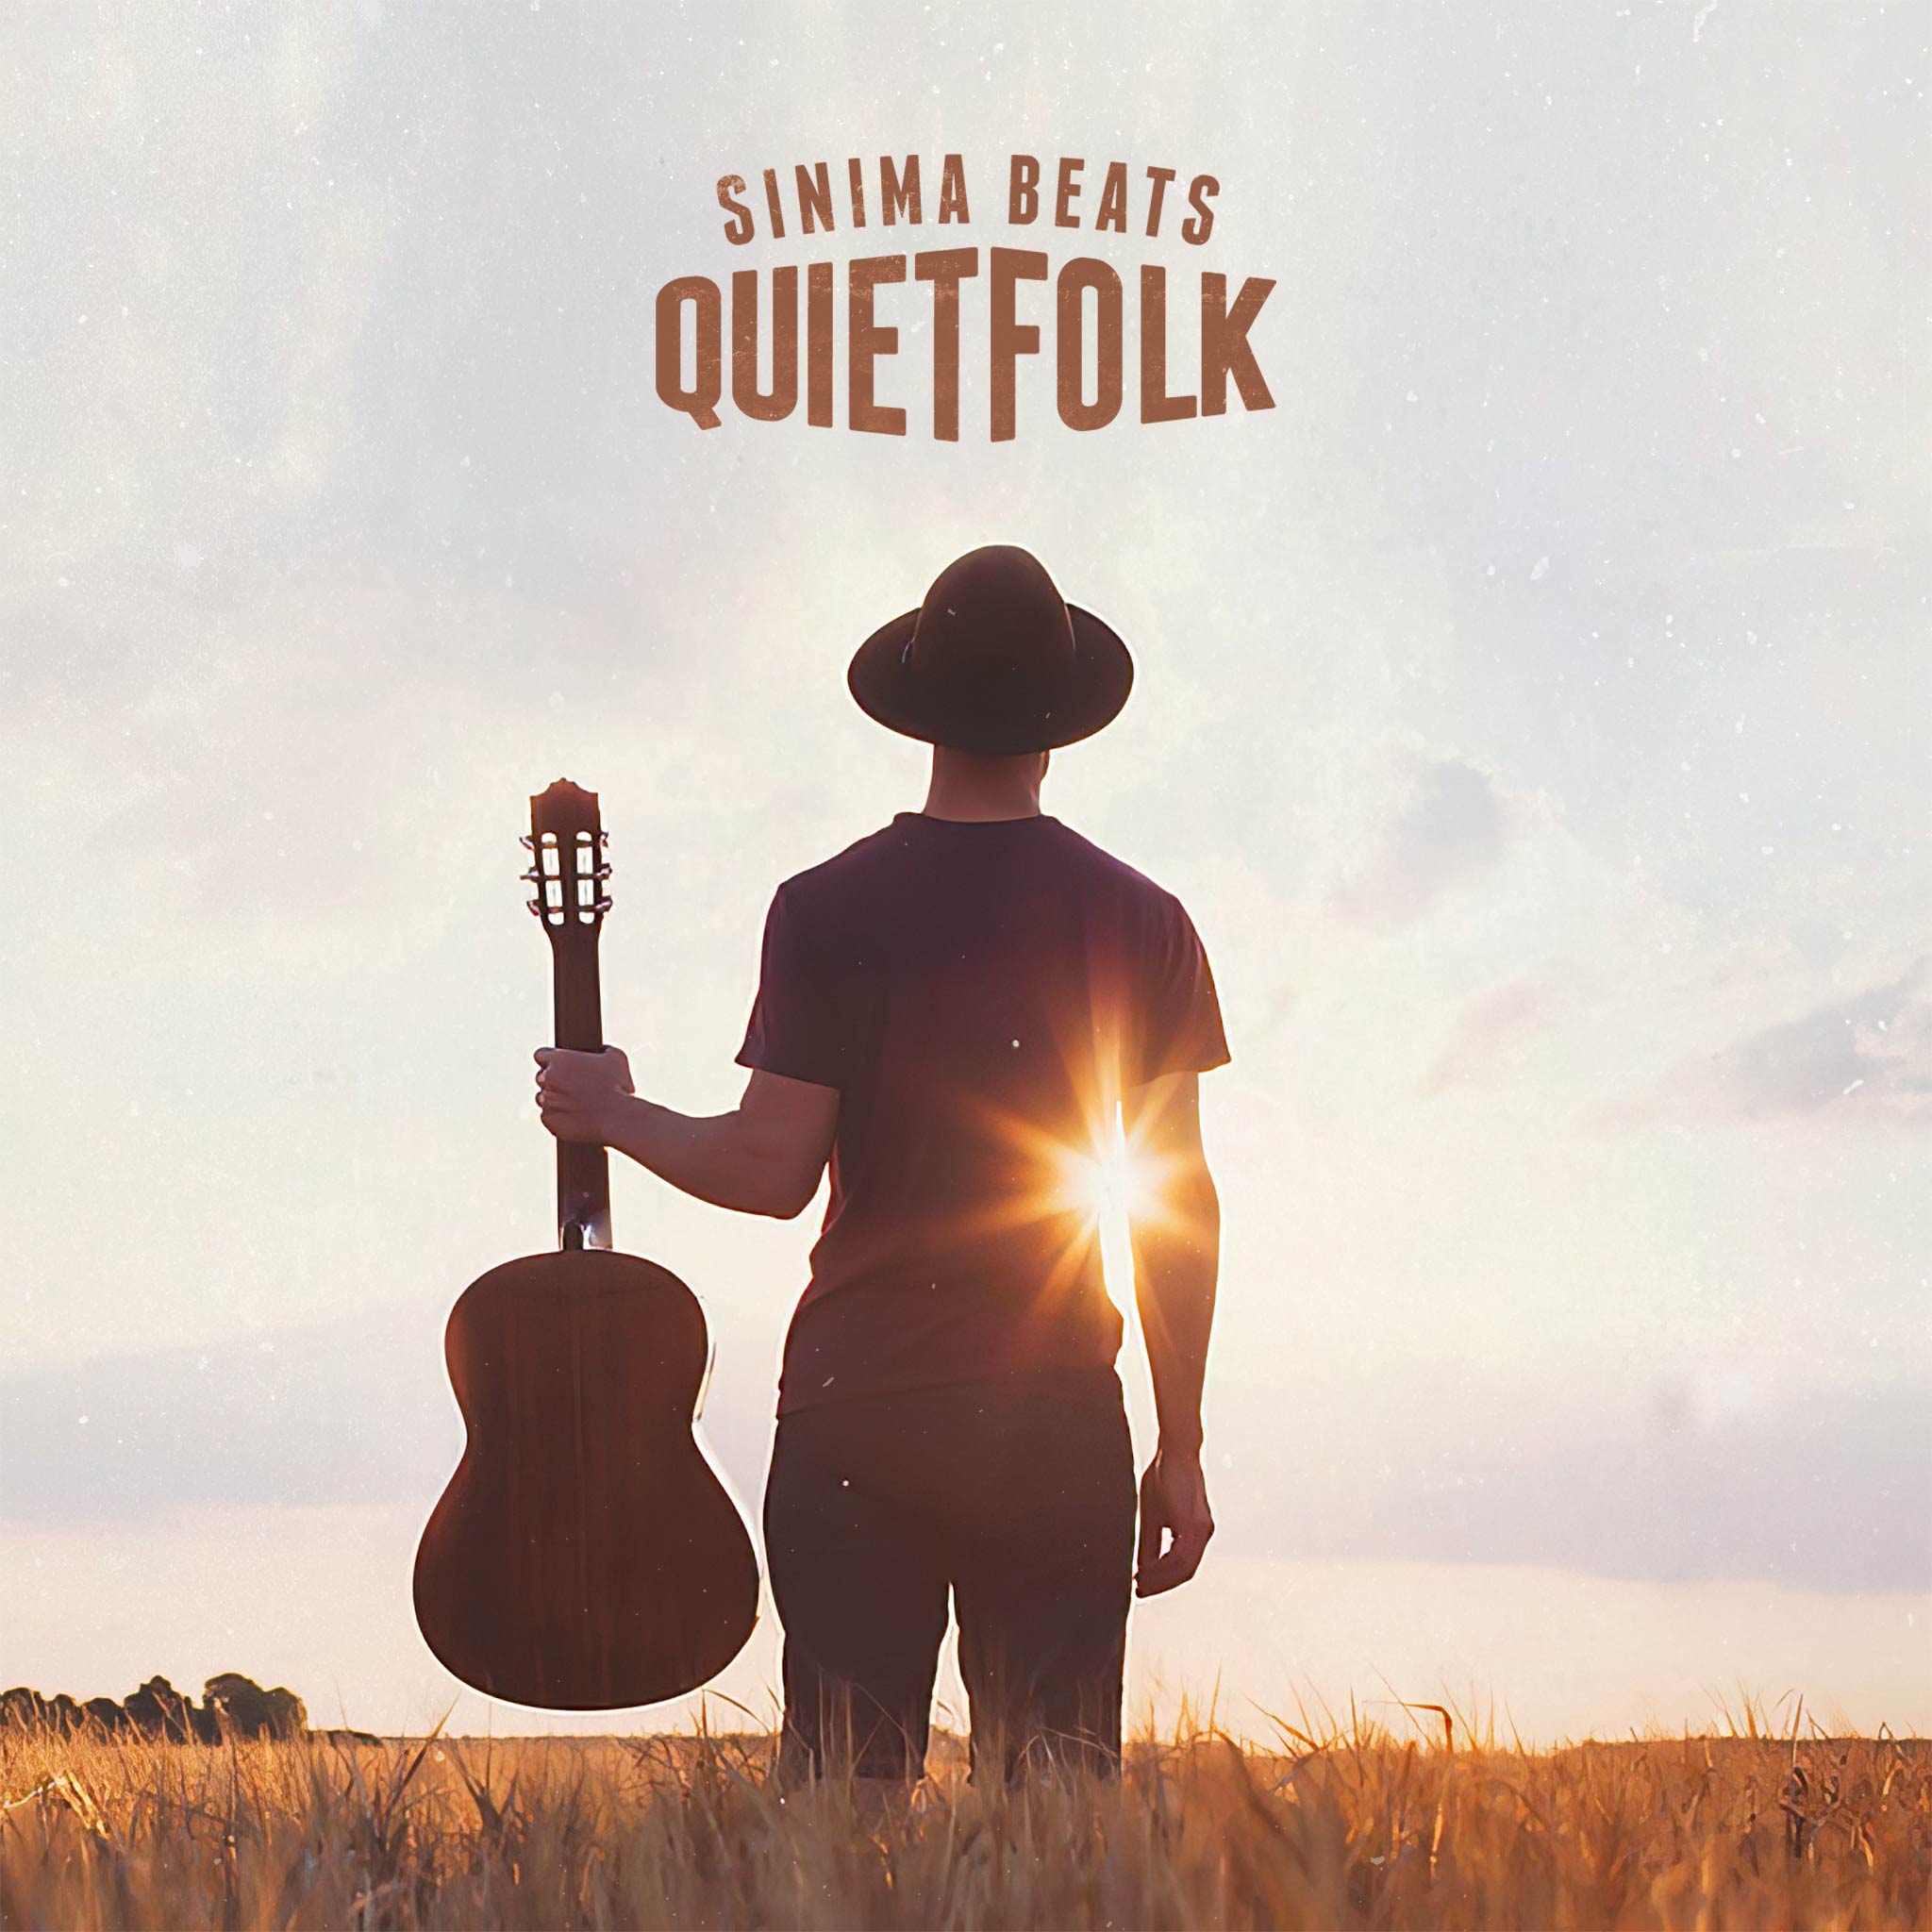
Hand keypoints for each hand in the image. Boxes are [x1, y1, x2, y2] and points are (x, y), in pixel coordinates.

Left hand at [533, 1044, 633, 1145]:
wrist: (618, 1118)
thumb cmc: (618, 1087)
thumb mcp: (616, 1058)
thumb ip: (602, 1050)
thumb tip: (601, 1051)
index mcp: (560, 1060)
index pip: (540, 1055)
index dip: (550, 1059)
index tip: (558, 1065)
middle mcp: (547, 1079)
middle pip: (541, 1077)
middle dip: (553, 1080)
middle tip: (572, 1086)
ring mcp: (546, 1101)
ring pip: (543, 1098)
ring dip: (554, 1099)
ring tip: (575, 1103)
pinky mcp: (549, 1120)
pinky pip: (548, 1117)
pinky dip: (558, 1117)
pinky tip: (575, 1116)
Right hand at [1135, 1445, 1213, 1596]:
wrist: (1176, 1450)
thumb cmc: (1164, 1476)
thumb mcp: (1153, 1514)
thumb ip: (1151, 1542)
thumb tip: (1142, 1568)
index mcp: (1195, 1531)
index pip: (1182, 1566)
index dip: (1162, 1580)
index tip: (1141, 1588)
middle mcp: (1204, 1533)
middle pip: (1185, 1572)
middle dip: (1161, 1585)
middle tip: (1139, 1592)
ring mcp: (1202, 1529)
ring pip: (1184, 1568)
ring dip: (1160, 1579)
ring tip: (1138, 1584)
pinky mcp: (1196, 1524)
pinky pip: (1180, 1556)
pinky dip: (1162, 1567)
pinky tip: (1144, 1570)